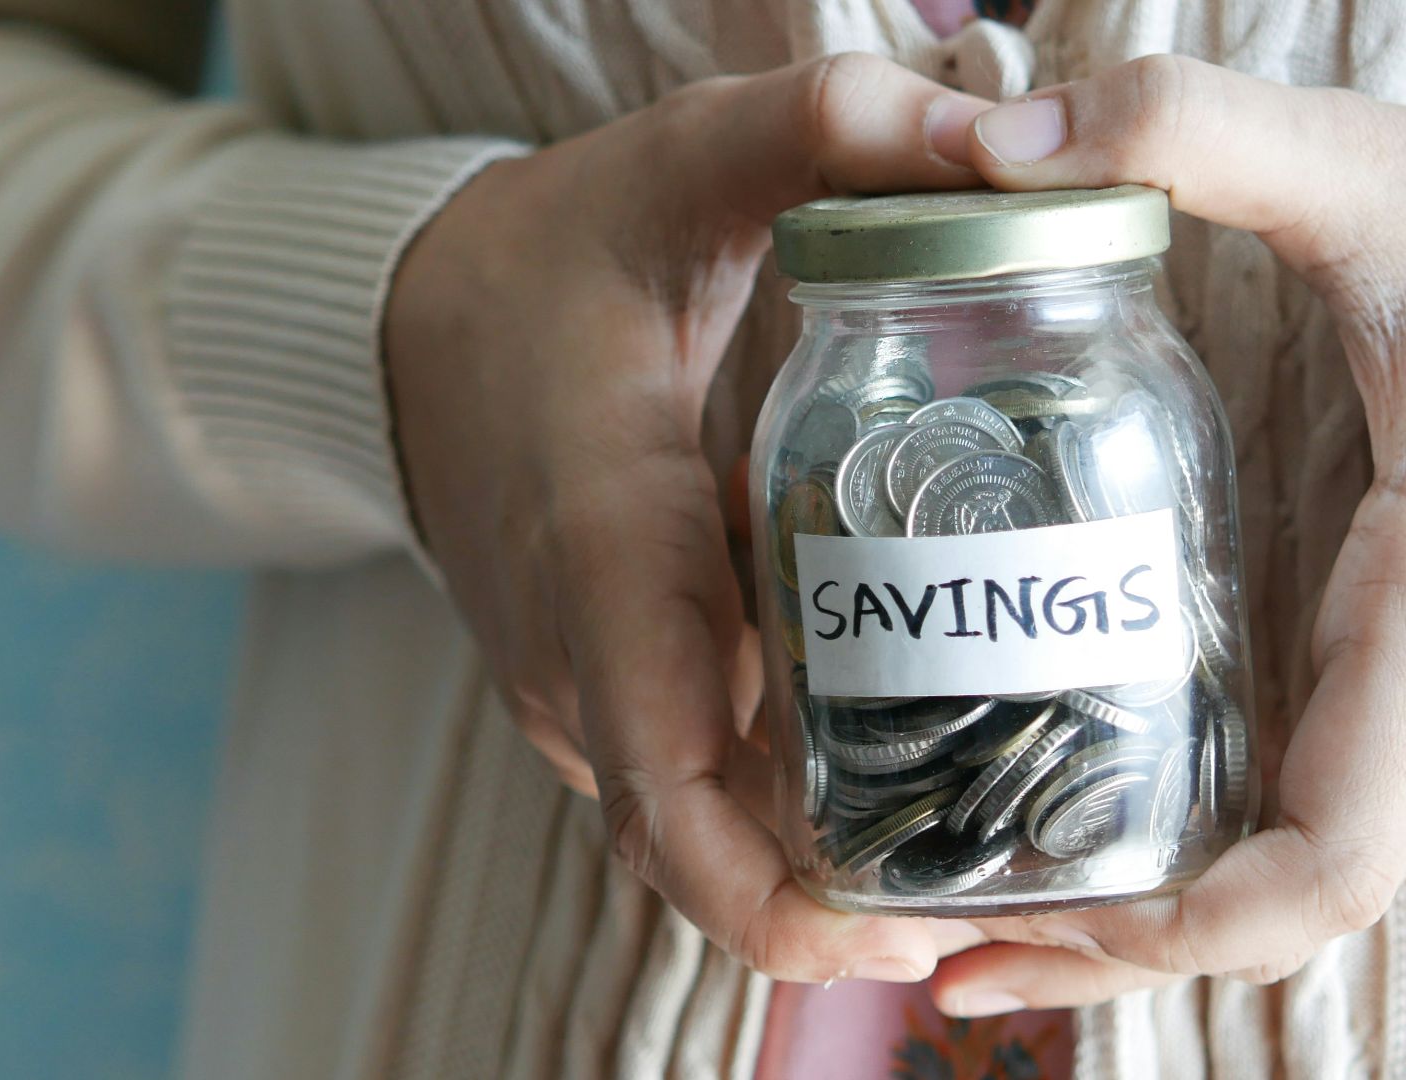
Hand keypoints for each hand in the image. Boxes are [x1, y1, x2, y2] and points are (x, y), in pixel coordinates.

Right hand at [383, 55, 991, 982]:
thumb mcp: (682, 165)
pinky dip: (783, 805)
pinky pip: (691, 781)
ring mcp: (577, 689)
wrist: (405, 325)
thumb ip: (826, 132)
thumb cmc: (550, 258)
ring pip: (700, 830)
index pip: (668, 788)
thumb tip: (999, 138)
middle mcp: (579, 657)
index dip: (778, 900)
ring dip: (823, 864)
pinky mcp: (593, 689)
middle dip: (839, 909)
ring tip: (983, 847)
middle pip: (702, 852)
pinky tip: (901, 772)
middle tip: (1000, 899)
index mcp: (604, 553)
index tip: (910, 932)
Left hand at [926, 56, 1405, 1012]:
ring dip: (1175, 914)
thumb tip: (995, 140)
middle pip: (1307, 896)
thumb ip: (1192, 132)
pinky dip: (1244, 864)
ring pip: (1334, 883)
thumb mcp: (1366, 167)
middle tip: (945, 947)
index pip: (1337, 840)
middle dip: (1130, 938)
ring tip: (997, 912)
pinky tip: (1126, 845)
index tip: (1034, 925)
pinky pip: (1362, 832)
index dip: (1187, 922)